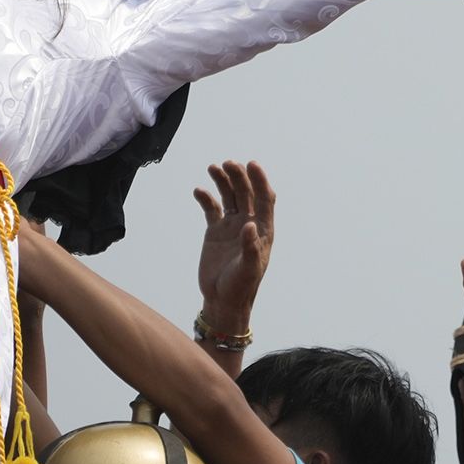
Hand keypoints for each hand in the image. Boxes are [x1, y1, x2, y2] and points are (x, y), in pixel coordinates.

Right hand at [194, 161, 274, 323]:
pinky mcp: (215, 232)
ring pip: (229, 196)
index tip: (252, 164)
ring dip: (223, 181)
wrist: (222, 300)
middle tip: (227, 163)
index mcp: (263, 230)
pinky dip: (206, 198)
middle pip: (246, 192)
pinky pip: (211, 209)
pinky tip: (198, 191)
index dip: (260, 180)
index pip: (265, 198)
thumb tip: (251, 224)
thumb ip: (250, 248)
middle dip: (238, 176)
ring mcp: (231, 226)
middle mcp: (249, 223)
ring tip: (213, 167)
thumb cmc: (240, 287)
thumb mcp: (248, 269)